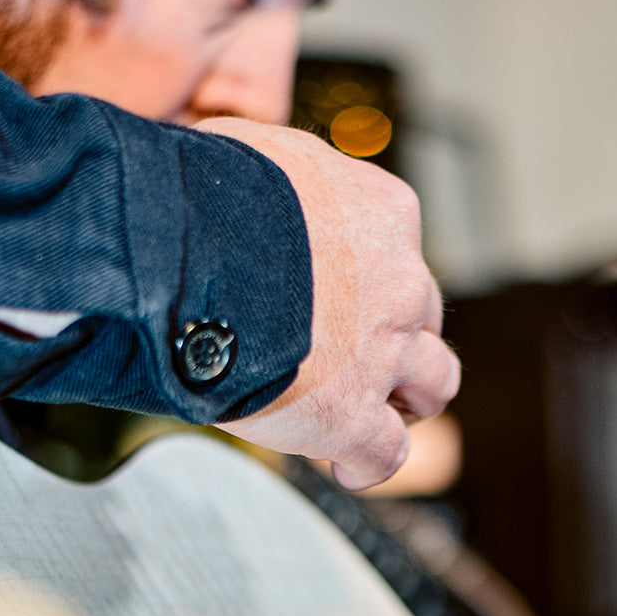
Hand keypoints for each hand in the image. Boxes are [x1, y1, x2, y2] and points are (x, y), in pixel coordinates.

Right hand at [196, 118, 459, 488]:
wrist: (182, 253)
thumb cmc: (198, 194)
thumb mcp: (251, 150)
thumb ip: (273, 173)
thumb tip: (240, 170)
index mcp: (381, 213)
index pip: (396, 253)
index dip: (368, 281)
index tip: (335, 298)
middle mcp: (398, 283)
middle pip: (423, 318)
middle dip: (397, 340)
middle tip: (357, 359)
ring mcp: (382, 354)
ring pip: (434, 385)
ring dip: (408, 401)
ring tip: (375, 415)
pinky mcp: (350, 416)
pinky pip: (385, 454)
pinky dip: (369, 464)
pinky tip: (346, 466)